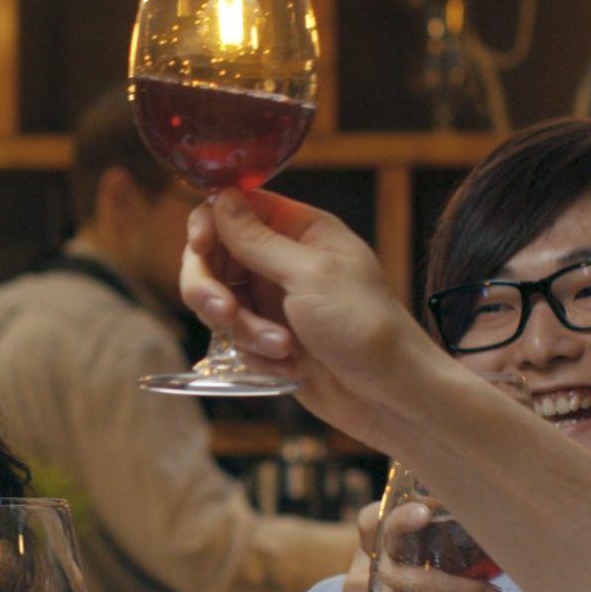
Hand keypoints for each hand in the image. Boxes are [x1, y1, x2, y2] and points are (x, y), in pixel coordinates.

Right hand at [181, 189, 437, 438]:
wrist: (389, 394)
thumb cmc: (365, 325)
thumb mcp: (310, 275)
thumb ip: (258, 240)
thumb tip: (220, 197)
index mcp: (300, 230)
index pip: (234, 209)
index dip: (209, 225)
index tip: (200, 247)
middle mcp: (281, 261)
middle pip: (213, 258)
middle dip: (213, 289)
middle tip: (227, 312)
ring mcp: (272, 302)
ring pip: (218, 303)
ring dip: (241, 329)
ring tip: (282, 348)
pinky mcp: (267, 340)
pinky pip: (232, 341)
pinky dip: (253, 355)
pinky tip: (288, 365)